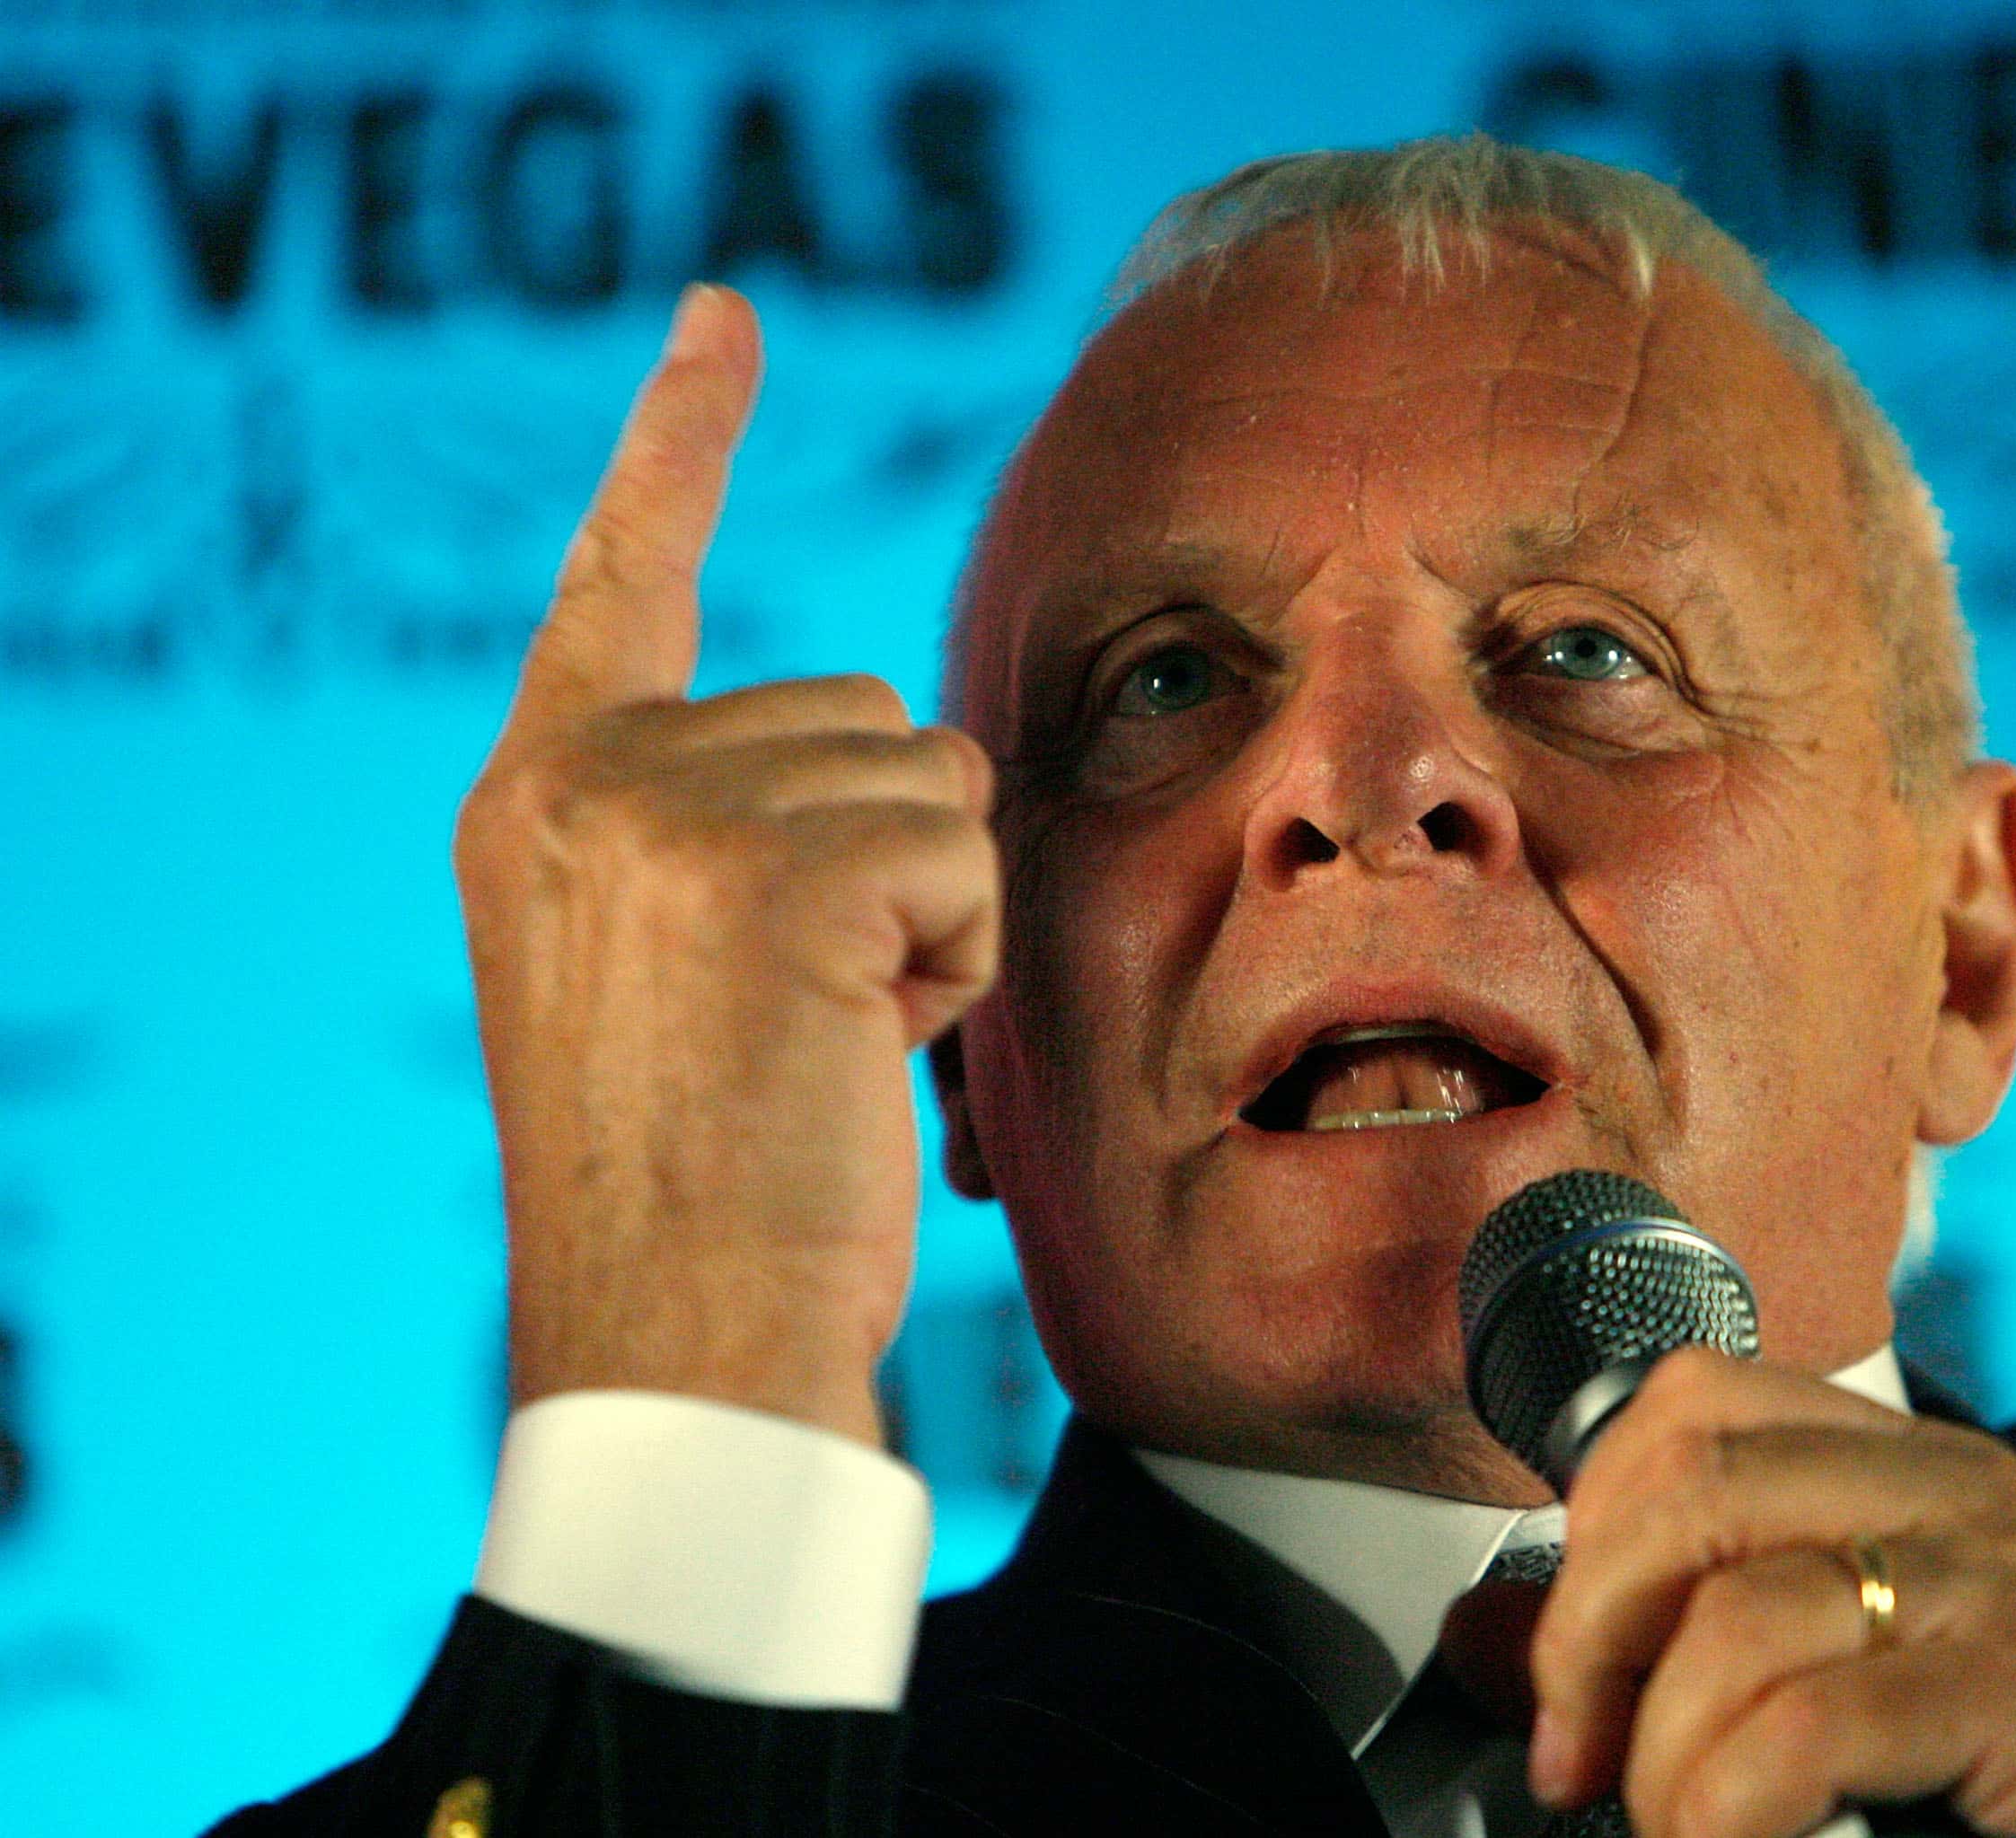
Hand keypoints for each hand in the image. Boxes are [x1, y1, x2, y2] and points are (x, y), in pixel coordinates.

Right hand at [452, 285, 998, 1445]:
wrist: (681, 1339)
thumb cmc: (707, 1187)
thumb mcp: (671, 975)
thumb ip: (724, 829)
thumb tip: (908, 748)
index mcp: (541, 800)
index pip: (627, 576)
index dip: (683, 440)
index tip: (724, 316)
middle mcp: (579, 778)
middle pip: (859, 709)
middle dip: (887, 861)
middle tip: (798, 1019)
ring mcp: (666, 810)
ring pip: (932, 775)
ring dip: (927, 914)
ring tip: (822, 1041)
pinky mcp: (774, 864)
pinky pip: (967, 848)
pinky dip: (958, 953)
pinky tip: (859, 1047)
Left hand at [1527, 1349, 2015, 1837]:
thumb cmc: (2009, 1798)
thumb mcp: (1824, 1693)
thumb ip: (1661, 1653)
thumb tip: (1481, 1642)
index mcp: (1914, 1468)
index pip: (1697, 1399)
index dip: (1594, 1520)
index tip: (1566, 1664)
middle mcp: (1969, 1493)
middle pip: (1695, 1478)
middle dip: (1591, 1628)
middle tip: (1583, 1754)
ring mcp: (2013, 1582)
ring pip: (1740, 1606)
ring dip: (1663, 1747)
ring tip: (1677, 1822)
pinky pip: (1812, 1721)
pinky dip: (1727, 1800)